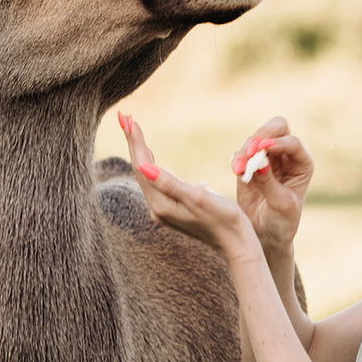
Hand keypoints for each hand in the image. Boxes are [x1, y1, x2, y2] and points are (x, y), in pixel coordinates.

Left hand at [117, 111, 258, 262]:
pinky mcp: (171, 209)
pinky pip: (154, 182)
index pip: (142, 166)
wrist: (236, 245)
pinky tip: (150, 156)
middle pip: (140, 169)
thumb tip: (142, 166)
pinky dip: (150, 163)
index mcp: (161, 204)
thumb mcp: (197, 197)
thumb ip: (169, 182)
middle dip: (133, 143)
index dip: (135, 141)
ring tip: (132, 130)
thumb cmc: (224, 219)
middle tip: (124, 117)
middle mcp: (157, 208)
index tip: (128, 118)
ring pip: (145, 175)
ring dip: (139, 151)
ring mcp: (163, 210)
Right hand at [228, 115, 311, 255]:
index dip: (278, 144)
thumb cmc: (281, 221)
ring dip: (246, 150)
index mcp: (302, 163)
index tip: (263, 151)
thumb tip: (259, 162)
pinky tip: (237, 170)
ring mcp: (267, 158)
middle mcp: (286, 156)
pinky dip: (238, 158)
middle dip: (263, 135)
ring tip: (240, 169)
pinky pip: (241, 153)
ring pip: (256, 138)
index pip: (292, 143)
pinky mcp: (249, 164)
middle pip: (277, 128)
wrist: (265, 235)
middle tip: (252, 149)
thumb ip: (269, 183)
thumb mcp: (280, 205)